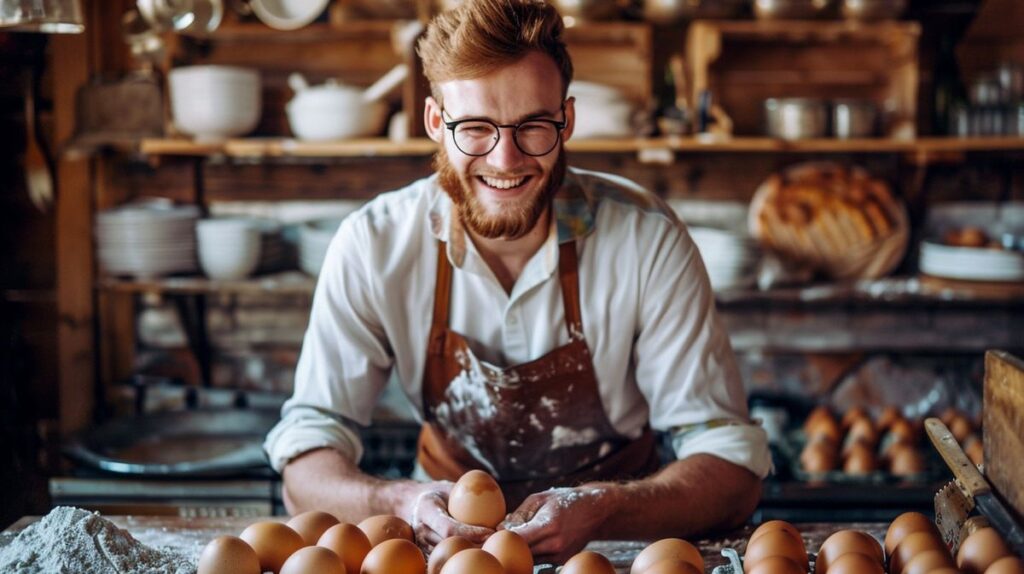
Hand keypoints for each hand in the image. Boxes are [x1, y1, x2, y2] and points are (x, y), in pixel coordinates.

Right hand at [399, 481, 494, 552]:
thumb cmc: (436, 493)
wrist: (410, 503)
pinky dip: (463, 554)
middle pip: (450, 545)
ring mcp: (421, 543)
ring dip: (470, 551)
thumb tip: (493, 496)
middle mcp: (421, 530)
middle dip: (475, 545)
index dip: (471, 533)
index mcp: (426, 510)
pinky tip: (479, 549)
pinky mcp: (425, 552)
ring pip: (448, 553)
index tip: (490, 531)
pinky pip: (446, 556)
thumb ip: (466, 491)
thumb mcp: (448, 487)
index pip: (449, 528)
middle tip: (495, 540)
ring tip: (490, 546)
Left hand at [500, 486, 614, 563]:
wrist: (595, 510)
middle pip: (521, 552)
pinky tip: (526, 545)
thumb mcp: (539, 499)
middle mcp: (555, 544)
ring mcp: (560, 555)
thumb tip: (499, 528)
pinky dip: (530, 553)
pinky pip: (539, 560)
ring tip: (508, 542)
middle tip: (490, 542)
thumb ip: (519, 514)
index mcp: (548, 525)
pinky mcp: (562, 561)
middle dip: (506, 547)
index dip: (501, 538)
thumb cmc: (564, 500)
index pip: (517, 538)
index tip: (489, 535)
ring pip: (529, 559)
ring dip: (518, 552)